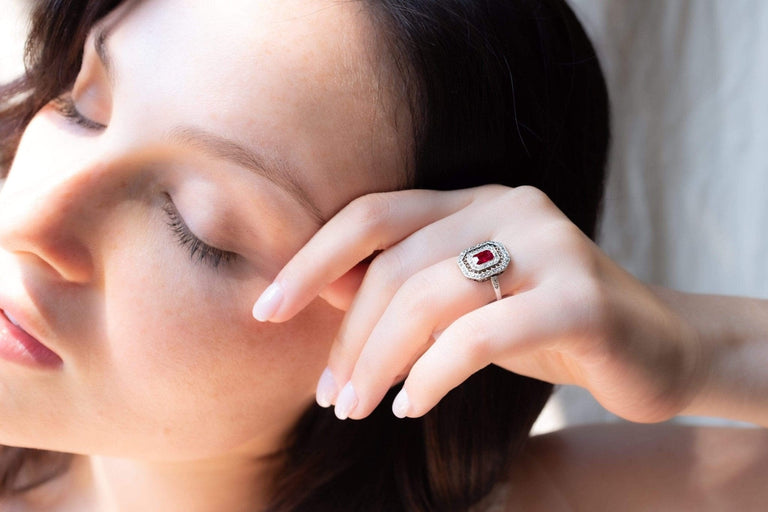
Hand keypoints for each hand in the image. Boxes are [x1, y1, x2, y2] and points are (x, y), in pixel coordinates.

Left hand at [252, 185, 703, 422]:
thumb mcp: (463, 304)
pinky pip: (481, 335)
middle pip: (396, 266)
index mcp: (474, 200)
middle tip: (329, 398)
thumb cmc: (542, 327)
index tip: (265, 311)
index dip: (311, 259)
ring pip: (432, 299)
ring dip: (380, 362)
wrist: (654, 348)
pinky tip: (412, 406)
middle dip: (349, 338)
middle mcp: (509, 206)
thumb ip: (401, 287)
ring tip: (359, 409)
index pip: (373, 213)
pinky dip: (434, 374)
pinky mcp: (581, 298)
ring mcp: (551, 245)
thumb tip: (320, 291)